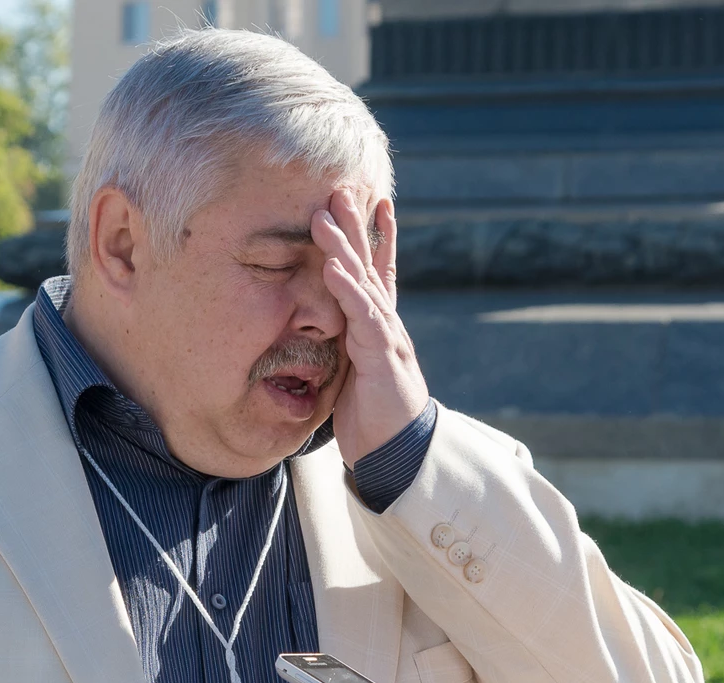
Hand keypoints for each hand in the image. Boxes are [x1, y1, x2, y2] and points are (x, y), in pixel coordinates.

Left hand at [312, 189, 428, 466]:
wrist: (397, 453)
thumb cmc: (375, 416)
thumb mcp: (357, 373)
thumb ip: (350, 347)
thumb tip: (336, 332)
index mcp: (378, 328)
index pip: (378, 274)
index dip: (376, 237)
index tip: (372, 201)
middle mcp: (386, 325)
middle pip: (370, 266)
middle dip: (357, 226)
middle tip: (342, 188)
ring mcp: (386, 339)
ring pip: (364, 284)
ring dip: (345, 248)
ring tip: (326, 216)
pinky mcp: (382, 358)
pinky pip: (364, 318)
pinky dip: (348, 291)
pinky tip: (335, 268)